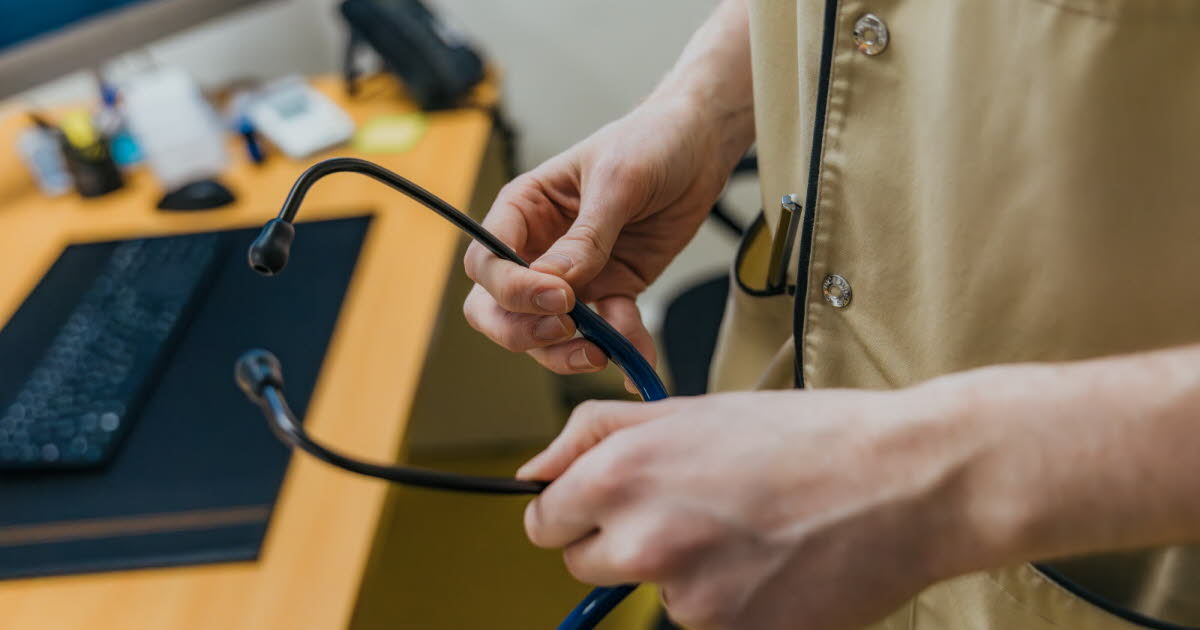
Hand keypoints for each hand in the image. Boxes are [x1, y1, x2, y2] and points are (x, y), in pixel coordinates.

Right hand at [462, 97, 748, 382]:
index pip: (488, 262)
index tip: (558, 297)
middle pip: (499, 308)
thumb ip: (587, 236)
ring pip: (546, 332)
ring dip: (566, 352)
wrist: (700, 147)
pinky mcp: (614, 288)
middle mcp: (539, 247)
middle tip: (566, 330)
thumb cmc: (649, 142)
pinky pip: (609, 331)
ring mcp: (575, 275)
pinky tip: (640, 365)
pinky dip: (623, 350)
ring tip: (602, 353)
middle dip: (524, 331)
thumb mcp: (618, 180)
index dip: (510, 289)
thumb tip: (555, 284)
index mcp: (524, 210)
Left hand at [515, 388, 985, 629]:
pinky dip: (727, 602)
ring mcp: (686, 597)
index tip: (608, 508)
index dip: (575, 512)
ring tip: (745, 532)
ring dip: (680, 574)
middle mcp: (643, 540)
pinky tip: (769, 564)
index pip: (544, 522)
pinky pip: (702, 624)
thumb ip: (595, 433)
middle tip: (691, 513)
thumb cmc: (805, 437)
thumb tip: (535, 468)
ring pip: (648, 595)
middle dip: (621, 544)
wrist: (904, 481)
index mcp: (622, 474)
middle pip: (583, 566)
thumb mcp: (688, 409)